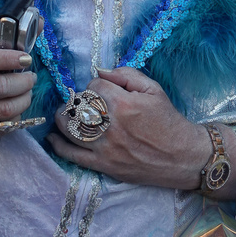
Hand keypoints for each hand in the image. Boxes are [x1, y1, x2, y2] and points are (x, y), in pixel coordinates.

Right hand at [0, 43, 36, 140]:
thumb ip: (10, 41)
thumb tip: (40, 22)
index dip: (7, 58)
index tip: (26, 58)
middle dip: (22, 81)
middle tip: (31, 77)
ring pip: (5, 109)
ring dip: (24, 99)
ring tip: (27, 92)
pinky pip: (6, 125)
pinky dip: (18, 114)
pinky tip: (17, 107)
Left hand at [48, 66, 210, 189]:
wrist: (181, 156)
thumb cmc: (167, 119)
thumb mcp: (153, 89)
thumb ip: (126, 75)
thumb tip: (100, 70)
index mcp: (123, 104)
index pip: (94, 86)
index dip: (97, 84)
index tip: (104, 89)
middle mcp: (110, 126)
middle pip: (77, 106)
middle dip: (76, 100)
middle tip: (83, 100)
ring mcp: (105, 148)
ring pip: (69, 130)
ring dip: (63, 118)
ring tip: (65, 113)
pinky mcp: (103, 166)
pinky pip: (73, 156)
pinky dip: (59, 145)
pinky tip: (54, 137)